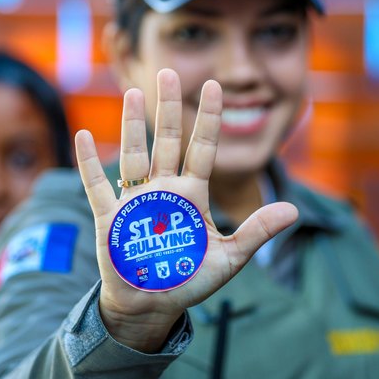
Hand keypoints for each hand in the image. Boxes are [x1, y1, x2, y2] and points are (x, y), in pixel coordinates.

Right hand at [75, 69, 297, 352]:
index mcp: (192, 194)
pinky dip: (90, 163)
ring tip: (133, 93)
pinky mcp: (110, 218)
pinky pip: (97, 186)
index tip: (215, 85)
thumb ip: (257, 232)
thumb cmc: (188, 279)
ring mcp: (135, 200)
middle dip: (169, 108)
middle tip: (169, 72)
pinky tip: (84, 136)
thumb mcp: (229, 257)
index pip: (203, 148)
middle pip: (168, 141)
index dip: (209, 117)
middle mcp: (164, 189)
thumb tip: (293, 210)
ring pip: (134, 155)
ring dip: (133, 126)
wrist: (152, 305)